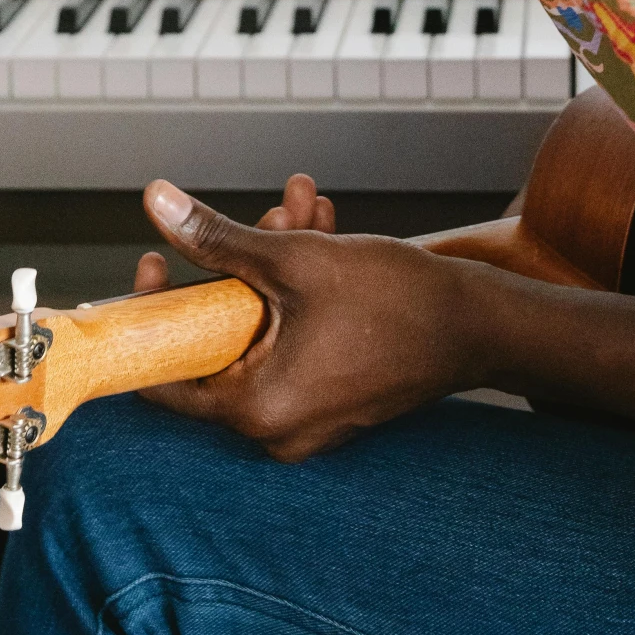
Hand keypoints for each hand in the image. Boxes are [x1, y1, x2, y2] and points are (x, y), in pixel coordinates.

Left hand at [134, 173, 484, 459]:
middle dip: (237, 266)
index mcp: (256, 410)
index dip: (156, 312)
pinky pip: (293, 343)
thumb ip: (217, 238)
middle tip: (261, 218)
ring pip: (263, 332)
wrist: (479, 324)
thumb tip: (158, 204)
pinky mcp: (331, 402)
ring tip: (303, 209)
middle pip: (222, 342)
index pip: (165, 376)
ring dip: (274, 267)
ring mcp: (306, 420)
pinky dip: (299, 294)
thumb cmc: (397, 300)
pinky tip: (321, 230)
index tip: (159, 261)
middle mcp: (277, 429)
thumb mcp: (296, 259)